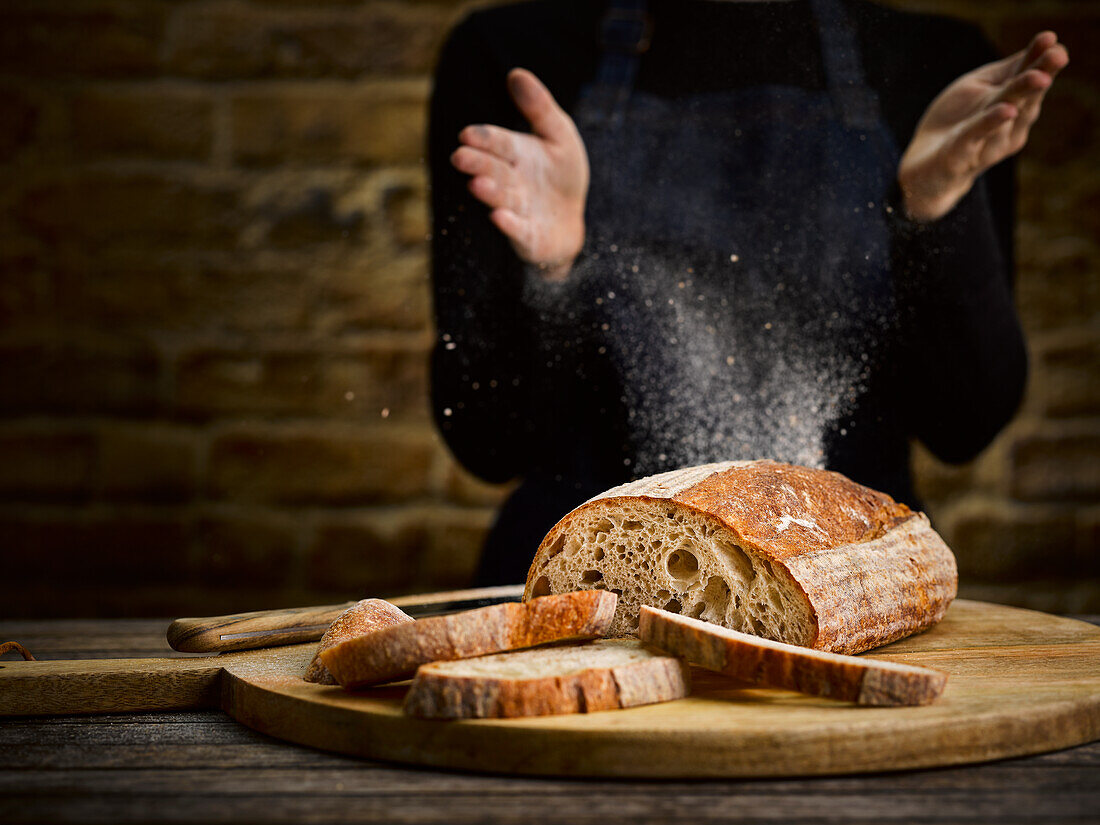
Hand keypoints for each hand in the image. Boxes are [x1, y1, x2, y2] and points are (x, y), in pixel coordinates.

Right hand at [451, 68, 588, 280]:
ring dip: (489, 193)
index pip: (498, 143)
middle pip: (493, 170)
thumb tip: (516, 73)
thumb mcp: (559, 135)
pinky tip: (500, 216)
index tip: (468, 134)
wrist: (570, 221)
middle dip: (477, 164)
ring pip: (502, 199)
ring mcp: (517, 210)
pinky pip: (519, 231)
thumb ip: (539, 108)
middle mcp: (512, 181)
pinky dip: (509, 225)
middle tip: (459, 157)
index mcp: (516, 153)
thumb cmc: (560, 174)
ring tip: (478, 185)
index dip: (484, 139)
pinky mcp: (528, 237)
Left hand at [898, 31, 1068, 222]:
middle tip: (1057, 55)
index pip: (1028, 82)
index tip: (1050, 38)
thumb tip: (1038, 48)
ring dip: (1020, 95)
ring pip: (1004, 117)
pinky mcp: (960, 156)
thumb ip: (1004, 72)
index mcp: (1013, 108)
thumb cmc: (955, 123)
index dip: (1039, 61)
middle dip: (1039, 78)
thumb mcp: (977, 88)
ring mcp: (986, 145)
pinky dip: (989, 123)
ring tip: (1037, 77)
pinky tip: (1004, 110)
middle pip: (1024, 99)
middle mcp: (1007, 129)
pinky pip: (974, 137)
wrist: (924, 170)